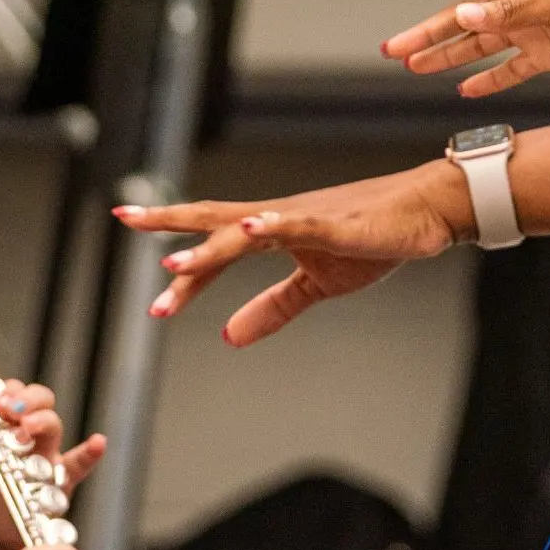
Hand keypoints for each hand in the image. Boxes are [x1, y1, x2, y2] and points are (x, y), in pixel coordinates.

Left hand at [0, 378, 105, 549]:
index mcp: (8, 431)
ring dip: (41, 420)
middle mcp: (32, 440)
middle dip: (27, 399)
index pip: (15, 397)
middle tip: (9, 408)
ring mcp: (49, 459)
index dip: (8, 391)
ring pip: (53, 426)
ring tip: (27, 427)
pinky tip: (97, 442)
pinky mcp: (62, 483)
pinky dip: (90, 453)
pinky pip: (79, 465)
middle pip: (40, 403)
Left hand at [115, 159, 471, 345]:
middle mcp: (281, 217)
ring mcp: (307, 217)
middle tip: (124, 217)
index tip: (152, 298)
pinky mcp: (339, 224)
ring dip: (212, 245)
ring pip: (249, 228)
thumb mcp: (317, 284)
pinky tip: (253, 227)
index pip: (217, 249)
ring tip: (174, 259)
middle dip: (170, 221)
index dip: (185, 270)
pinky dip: (276, 226)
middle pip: (215, 219)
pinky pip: (302, 224)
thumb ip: (273, 308)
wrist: (426, 212)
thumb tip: (229, 337)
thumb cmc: (374, 238)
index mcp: (273, 232)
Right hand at [383, 0, 549, 94]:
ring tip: (416, 69)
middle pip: (461, 18)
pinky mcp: (549, 53)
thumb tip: (463, 17)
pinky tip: (466, 90)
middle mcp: (518, 3)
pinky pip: (510, 69)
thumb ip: (509, 13)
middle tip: (393, 49)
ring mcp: (532, 29)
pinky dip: (488, 80)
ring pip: (479, 45)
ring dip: (448, 57)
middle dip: (426, 33)